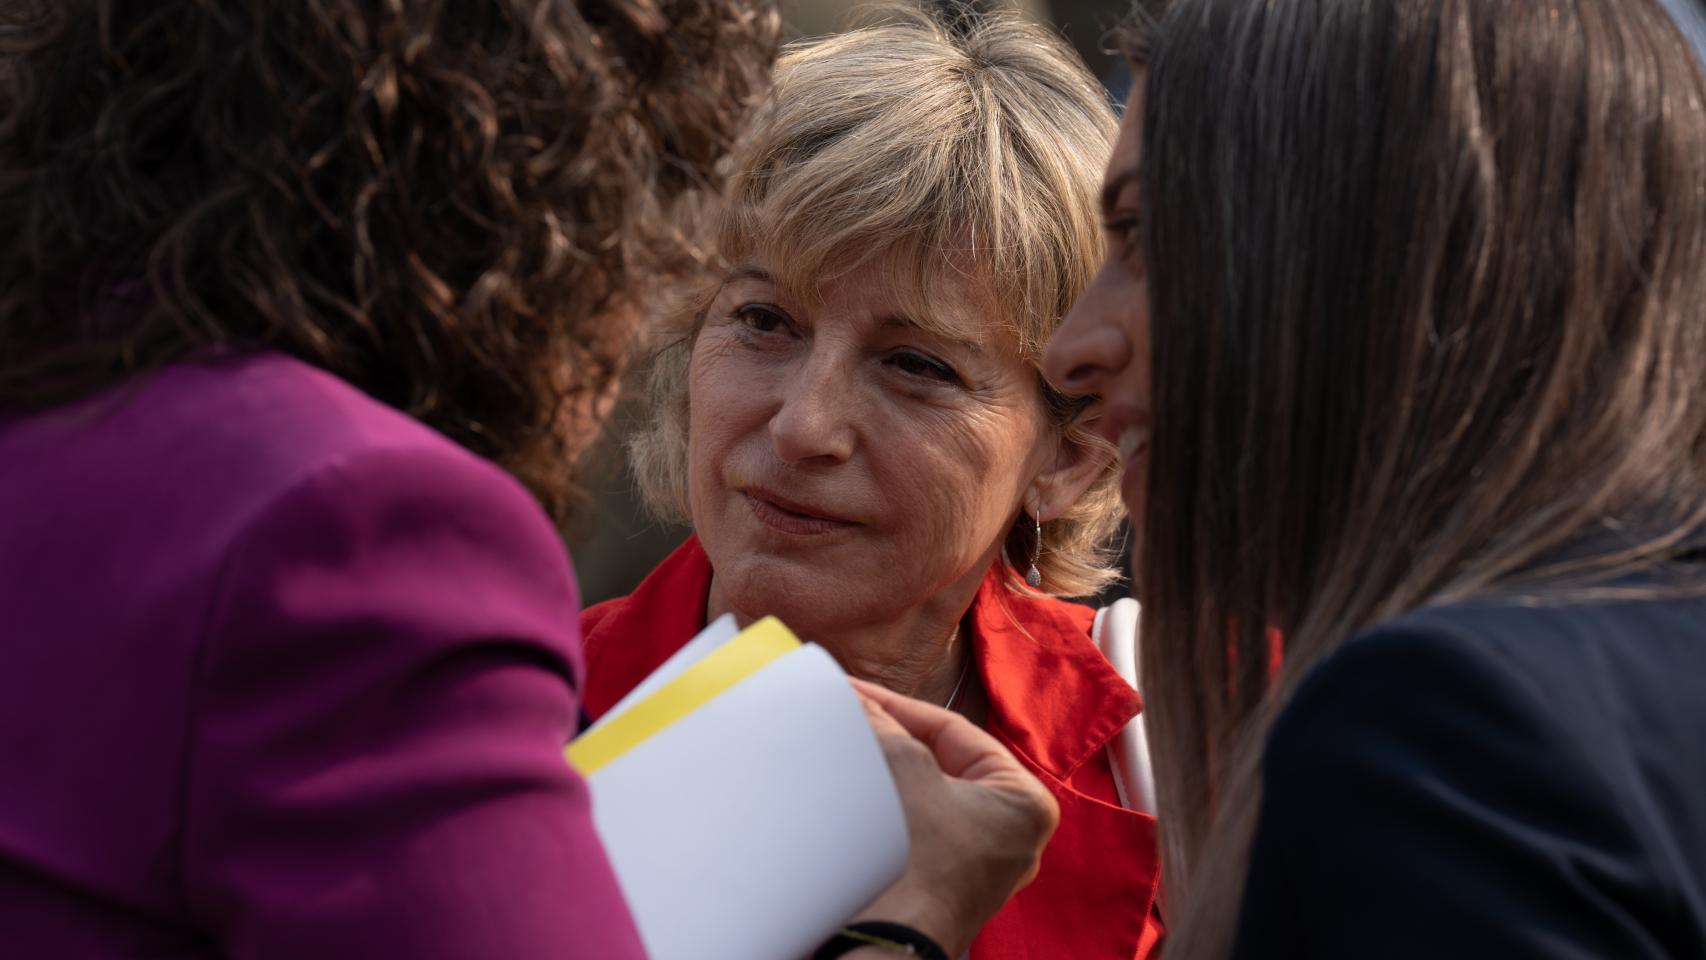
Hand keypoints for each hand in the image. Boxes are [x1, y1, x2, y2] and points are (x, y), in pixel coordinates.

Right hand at [849, 678, 1059, 956]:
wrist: (885, 944)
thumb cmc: (915, 857)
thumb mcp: (904, 769)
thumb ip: (885, 725)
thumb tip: (860, 701)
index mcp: (1024, 803)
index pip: (955, 732)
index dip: (899, 706)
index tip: (857, 690)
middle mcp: (1013, 838)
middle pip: (942, 764)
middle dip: (893, 738)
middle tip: (852, 713)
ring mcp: (979, 868)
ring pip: (927, 798)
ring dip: (887, 771)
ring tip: (850, 745)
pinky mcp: (943, 887)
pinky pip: (917, 829)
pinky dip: (889, 807)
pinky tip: (856, 789)